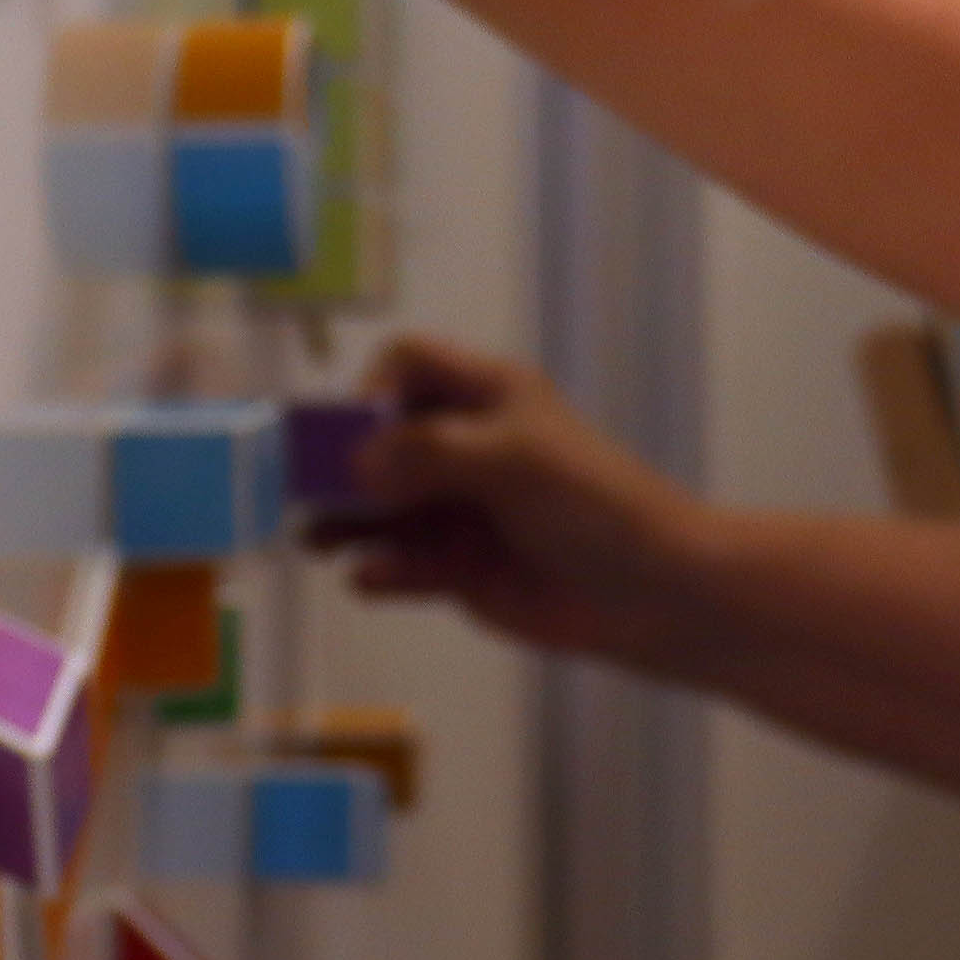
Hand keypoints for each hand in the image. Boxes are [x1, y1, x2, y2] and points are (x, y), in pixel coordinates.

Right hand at [316, 333, 720, 671]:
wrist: (651, 595)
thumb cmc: (594, 506)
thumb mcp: (514, 459)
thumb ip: (431, 453)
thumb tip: (358, 462)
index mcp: (488, 399)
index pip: (410, 365)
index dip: (377, 387)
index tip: (362, 428)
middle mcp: (467, 448)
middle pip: (381, 439)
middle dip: (342, 461)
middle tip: (307, 488)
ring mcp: (460, 511)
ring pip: (381, 507)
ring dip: (345, 520)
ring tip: (318, 540)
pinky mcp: (460, 571)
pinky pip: (402, 565)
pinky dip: (379, 571)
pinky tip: (369, 577)